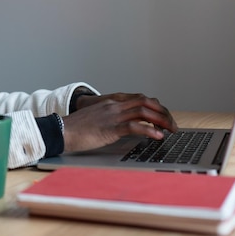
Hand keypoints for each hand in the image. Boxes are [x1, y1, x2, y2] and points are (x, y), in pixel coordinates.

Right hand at [62, 93, 177, 151]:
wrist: (61, 131)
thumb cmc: (77, 128)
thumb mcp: (97, 118)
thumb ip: (111, 118)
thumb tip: (127, 127)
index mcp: (111, 102)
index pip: (140, 98)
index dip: (156, 106)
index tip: (164, 116)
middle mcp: (114, 105)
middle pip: (146, 102)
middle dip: (163, 113)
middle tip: (173, 125)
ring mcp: (112, 115)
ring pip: (144, 112)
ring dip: (161, 121)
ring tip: (171, 131)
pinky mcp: (110, 128)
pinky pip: (135, 126)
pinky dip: (150, 131)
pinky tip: (158, 137)